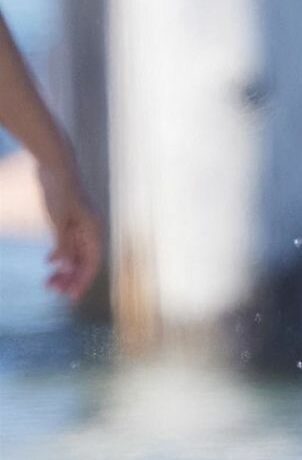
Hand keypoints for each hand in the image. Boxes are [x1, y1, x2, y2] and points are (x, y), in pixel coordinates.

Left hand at [37, 155, 102, 300]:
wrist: (56, 164)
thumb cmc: (60, 189)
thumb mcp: (59, 218)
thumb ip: (63, 243)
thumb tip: (66, 266)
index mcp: (93, 229)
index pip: (92, 262)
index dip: (82, 280)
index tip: (70, 296)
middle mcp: (90, 229)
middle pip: (84, 261)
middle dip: (71, 277)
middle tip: (53, 290)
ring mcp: (81, 225)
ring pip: (76, 253)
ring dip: (65, 268)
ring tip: (50, 281)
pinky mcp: (70, 220)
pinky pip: (69, 244)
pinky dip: (60, 254)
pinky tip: (49, 262)